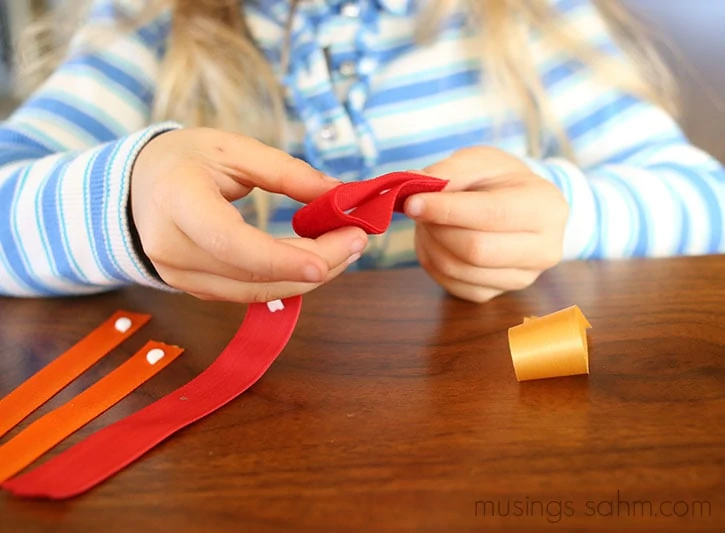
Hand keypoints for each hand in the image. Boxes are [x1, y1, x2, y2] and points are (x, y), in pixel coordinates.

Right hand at [130, 128, 366, 302]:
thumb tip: (338, 193)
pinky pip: (249, 294)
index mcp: (177, 203)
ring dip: (307, 276)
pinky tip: (317, 261)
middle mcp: (173, 250)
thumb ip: (285, 171)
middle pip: (253, 274)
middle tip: (358, 241)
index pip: (231, 243)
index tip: (327, 260)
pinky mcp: (194, 289)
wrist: (136, 187)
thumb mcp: (232, 148)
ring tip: (347, 249)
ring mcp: (180, 278)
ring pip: (256, 292)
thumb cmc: (184, 159)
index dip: (281, 258)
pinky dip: (287, 280)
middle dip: (315, 264)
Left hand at [404, 146, 567, 302]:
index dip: (447, 210)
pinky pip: (452, 285)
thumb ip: (450, 171)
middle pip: (475, 250)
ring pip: (458, 270)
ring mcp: (521, 278)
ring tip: (427, 222)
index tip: (413, 202)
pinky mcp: (496, 294)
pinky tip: (435, 241)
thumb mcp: (480, 161)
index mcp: (546, 208)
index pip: (492, 215)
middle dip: (437, 228)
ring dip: (430, 244)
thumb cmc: (499, 180)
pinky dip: (432, 262)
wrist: (516, 206)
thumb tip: (415, 185)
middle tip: (419, 210)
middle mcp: (543, 250)